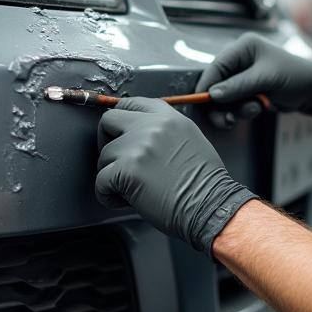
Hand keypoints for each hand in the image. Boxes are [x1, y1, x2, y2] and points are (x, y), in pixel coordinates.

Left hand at [95, 97, 257, 253]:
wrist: (211, 207)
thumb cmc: (205, 184)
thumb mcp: (191, 140)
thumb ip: (164, 131)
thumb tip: (140, 135)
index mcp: (168, 118)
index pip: (131, 103)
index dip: (120, 121)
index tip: (119, 135)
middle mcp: (152, 126)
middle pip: (109, 120)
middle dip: (106, 140)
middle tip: (117, 161)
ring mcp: (138, 147)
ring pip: (104, 156)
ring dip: (111, 174)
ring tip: (131, 189)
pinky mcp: (127, 171)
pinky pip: (100, 182)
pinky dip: (108, 195)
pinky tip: (125, 201)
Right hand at [195, 32, 311, 123]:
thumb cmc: (295, 77)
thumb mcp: (266, 79)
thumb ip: (238, 86)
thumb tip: (213, 94)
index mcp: (244, 47)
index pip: (217, 66)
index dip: (207, 85)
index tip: (200, 101)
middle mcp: (241, 60)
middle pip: (217, 84)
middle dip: (222, 103)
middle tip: (226, 119)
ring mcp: (244, 77)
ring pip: (225, 97)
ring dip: (235, 109)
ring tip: (254, 110)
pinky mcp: (249, 91)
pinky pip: (236, 103)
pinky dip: (243, 110)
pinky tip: (259, 108)